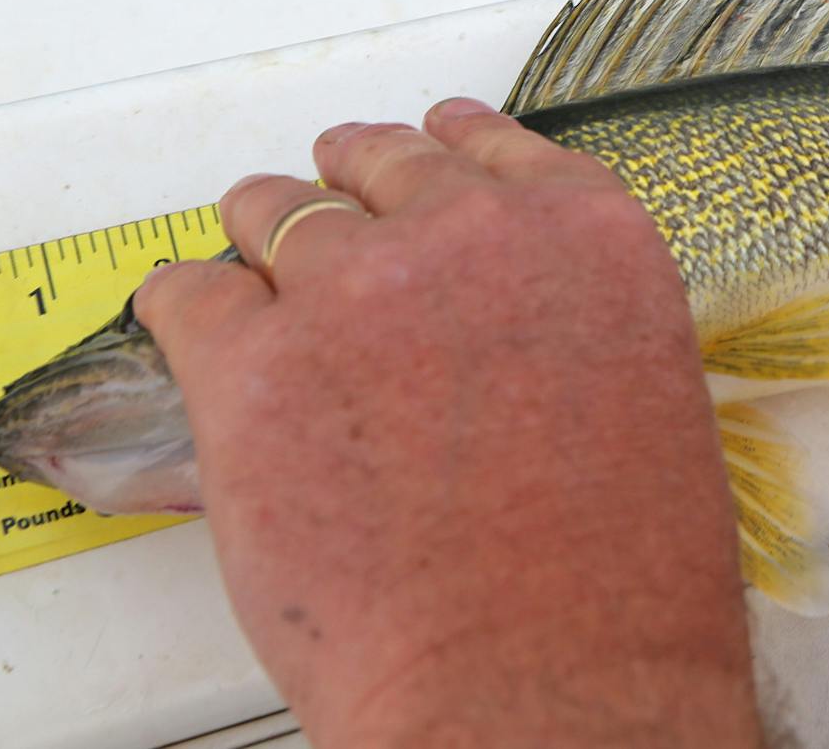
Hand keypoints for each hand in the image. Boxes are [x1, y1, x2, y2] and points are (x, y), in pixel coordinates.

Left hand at [133, 99, 760, 747]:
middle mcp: (471, 233)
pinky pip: (187, 293)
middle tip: (323, 231)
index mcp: (585, 236)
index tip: (414, 159)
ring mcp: (354, 287)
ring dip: (262, 244)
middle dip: (345, 195)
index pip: (487, 143)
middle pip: (373, 165)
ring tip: (254, 285)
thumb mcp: (641, 404)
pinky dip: (188, 314)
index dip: (436, 153)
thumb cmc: (613, 590)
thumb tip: (503, 335)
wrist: (541, 686)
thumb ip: (565, 325)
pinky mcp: (253, 362)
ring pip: (271, 210)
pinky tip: (198, 341)